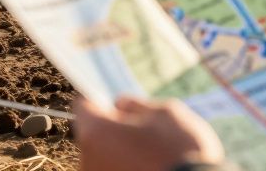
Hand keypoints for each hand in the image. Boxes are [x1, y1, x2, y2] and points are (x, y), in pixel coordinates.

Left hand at [73, 96, 224, 170]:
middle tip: (141, 131)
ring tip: (151, 154)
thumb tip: (120, 104)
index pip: (84, 107)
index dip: (99, 102)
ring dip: (120, 152)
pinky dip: (126, 167)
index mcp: (96, 132)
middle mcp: (88, 159)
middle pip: (93, 135)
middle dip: (112, 130)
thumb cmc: (181, 150)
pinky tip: (150, 166)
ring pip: (104, 157)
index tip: (112, 104)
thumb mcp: (165, 113)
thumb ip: (136, 105)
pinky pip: (114, 170)